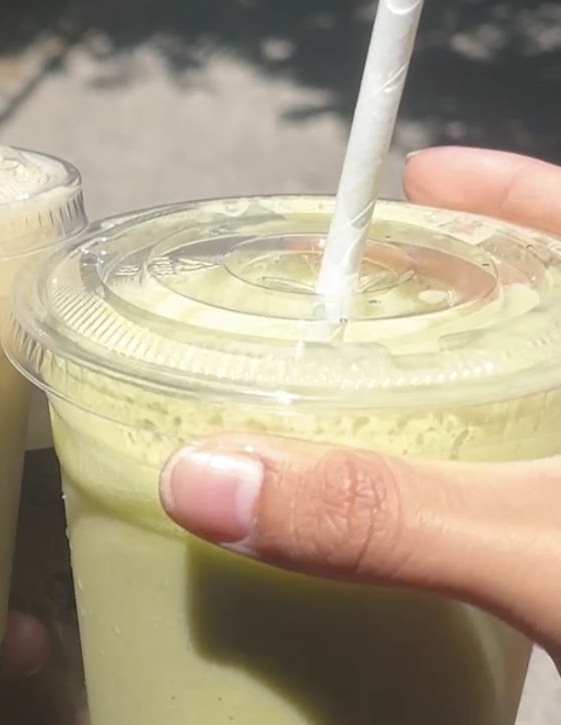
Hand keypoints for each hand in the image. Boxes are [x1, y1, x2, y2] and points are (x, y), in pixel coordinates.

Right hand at [160, 147, 560, 669]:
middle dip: (464, 297)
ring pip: (538, 414)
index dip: (510, 191)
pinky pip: (540, 500)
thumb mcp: (532, 550)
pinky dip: (488, 498)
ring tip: (381, 399)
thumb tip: (199, 478)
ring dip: (474, 400)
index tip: (423, 174)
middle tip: (366, 293)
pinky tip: (443, 526)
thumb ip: (378, 513)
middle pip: (546, 323)